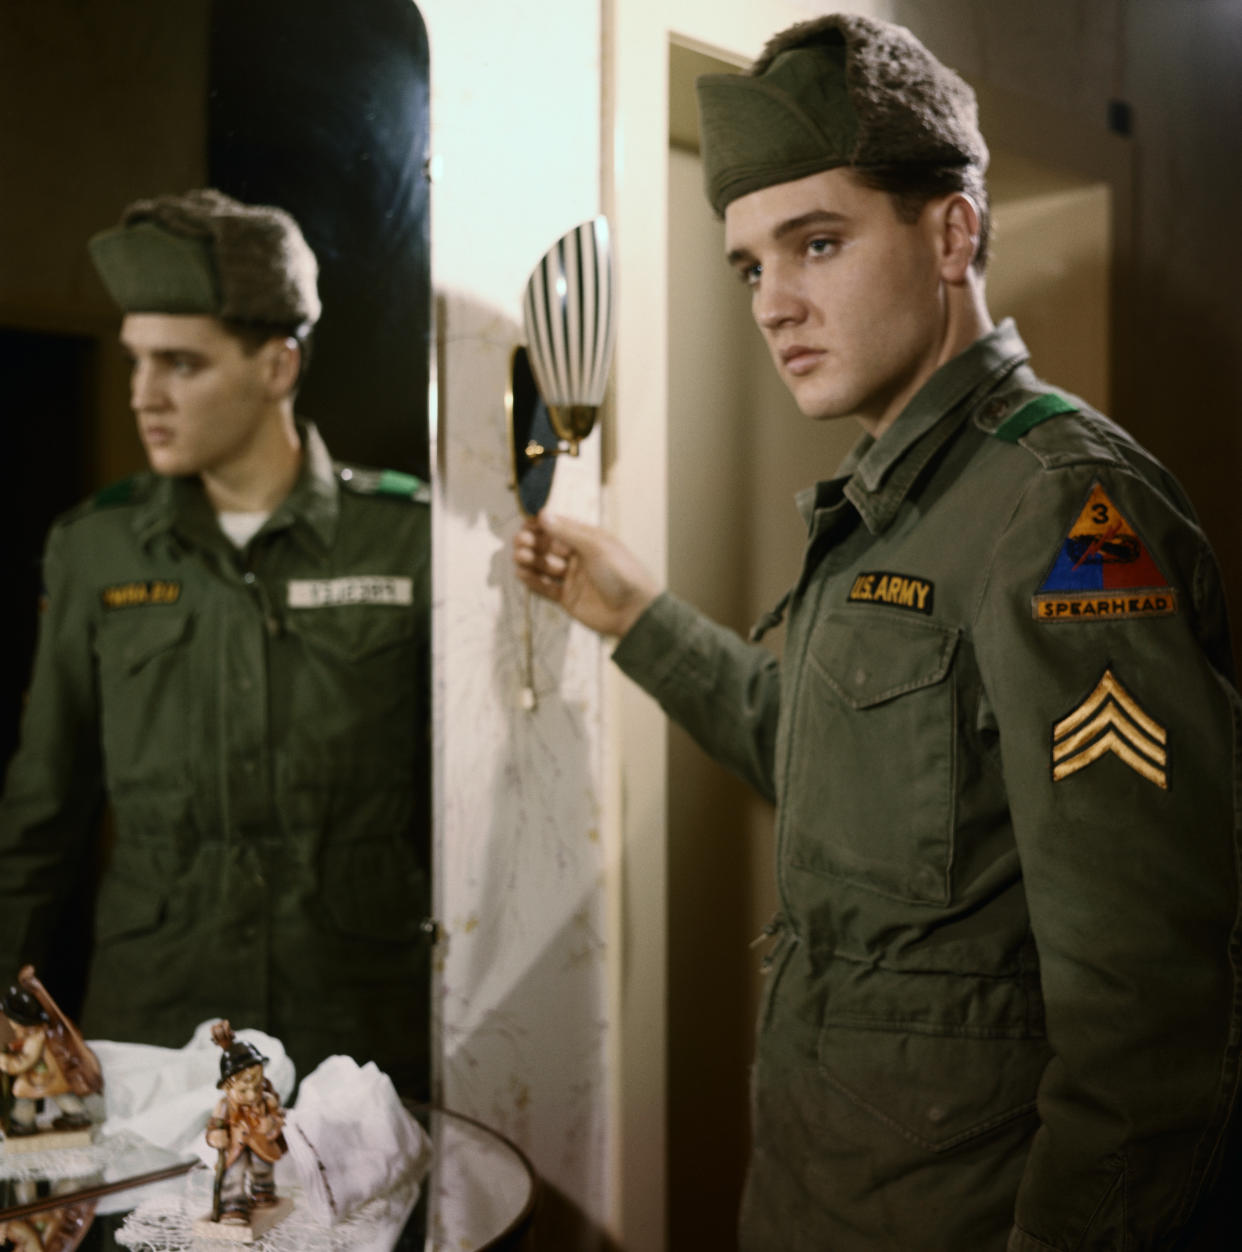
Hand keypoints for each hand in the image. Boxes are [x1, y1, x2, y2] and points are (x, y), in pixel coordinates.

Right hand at [513, 512, 659, 638]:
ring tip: (520, 557)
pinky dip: (533, 581)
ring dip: (530, 560)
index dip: (540, 525)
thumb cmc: (621, 573)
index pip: (558, 528)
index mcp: (588, 540)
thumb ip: (567, 532)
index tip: (525, 523)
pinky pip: (545, 588)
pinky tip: (522, 573)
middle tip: (521, 541)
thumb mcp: (595, 547)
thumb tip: (542, 514)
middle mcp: (578, 557)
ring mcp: (572, 578)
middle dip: (533, 543)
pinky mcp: (567, 598)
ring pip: (544, 566)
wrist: (634, 611)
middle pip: (548, 546)